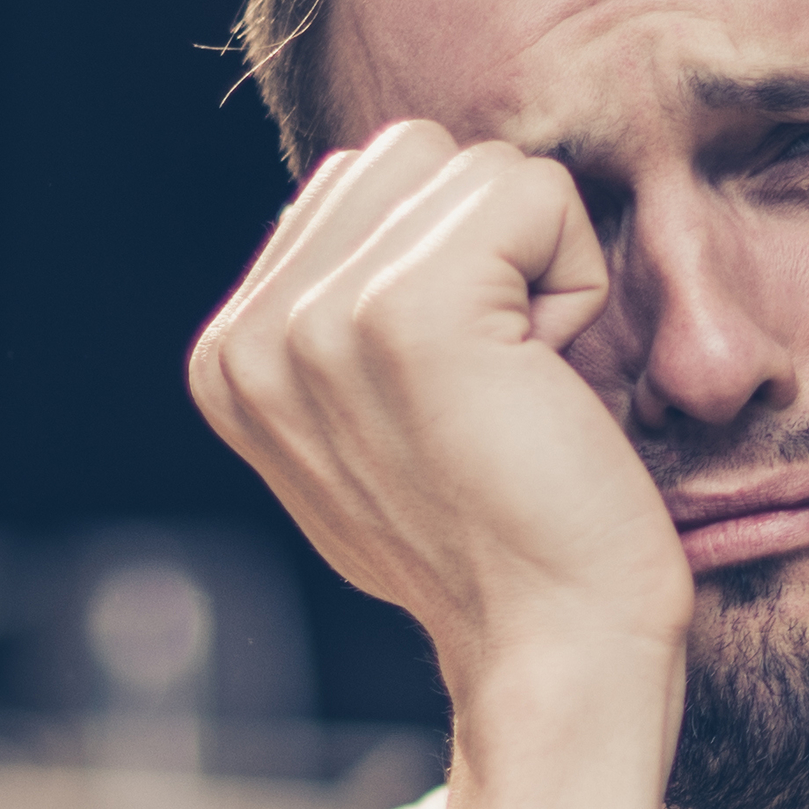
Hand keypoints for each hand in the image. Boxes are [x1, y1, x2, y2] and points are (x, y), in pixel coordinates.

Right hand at [191, 120, 691, 681]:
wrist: (554, 652)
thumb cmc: (502, 550)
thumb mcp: (373, 430)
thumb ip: (343, 324)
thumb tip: (375, 211)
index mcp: (232, 358)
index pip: (358, 187)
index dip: (451, 268)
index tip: (459, 399)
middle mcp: (253, 337)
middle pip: (406, 156)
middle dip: (488, 247)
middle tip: (502, 385)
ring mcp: (319, 322)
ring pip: (468, 164)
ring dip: (533, 262)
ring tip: (521, 384)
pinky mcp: (409, 312)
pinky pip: (533, 191)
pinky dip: (576, 277)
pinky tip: (551, 382)